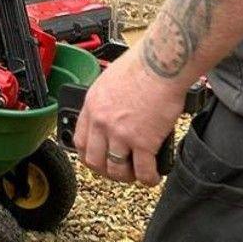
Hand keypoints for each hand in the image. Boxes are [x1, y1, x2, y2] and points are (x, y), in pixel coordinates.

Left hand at [72, 47, 187, 185]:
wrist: (162, 62)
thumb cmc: (144, 64)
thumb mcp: (111, 79)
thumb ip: (107, 100)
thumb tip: (115, 112)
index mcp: (92, 105)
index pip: (80, 140)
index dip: (90, 155)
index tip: (99, 159)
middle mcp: (102, 121)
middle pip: (94, 160)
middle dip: (105, 170)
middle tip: (118, 170)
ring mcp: (121, 133)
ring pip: (116, 169)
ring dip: (126, 176)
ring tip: (136, 174)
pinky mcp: (143, 141)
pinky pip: (143, 170)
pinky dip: (149, 178)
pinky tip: (153, 176)